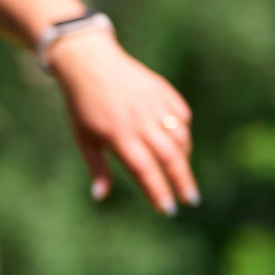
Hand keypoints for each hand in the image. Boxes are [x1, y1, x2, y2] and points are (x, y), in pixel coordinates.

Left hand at [47, 33, 197, 214]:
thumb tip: (100, 196)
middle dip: (183, 181)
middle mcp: (141, 122)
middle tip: (191, 200)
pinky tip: (180, 144)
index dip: (158, 192)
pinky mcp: (163, 92)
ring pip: (180, 138)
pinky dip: (184, 133)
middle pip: (171, 157)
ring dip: (184, 159)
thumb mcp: (84, 138)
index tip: (168, 210)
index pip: (145, 170)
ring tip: (181, 174)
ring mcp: (155, 105)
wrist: (89, 63)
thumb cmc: (82, 106)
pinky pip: (182, 117)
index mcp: (119, 136)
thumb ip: (96, 167)